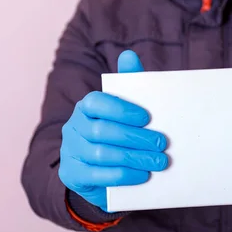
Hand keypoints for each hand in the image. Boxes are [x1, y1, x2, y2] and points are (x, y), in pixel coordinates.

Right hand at [59, 50, 167, 210]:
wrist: (100, 171)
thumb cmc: (118, 134)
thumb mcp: (125, 110)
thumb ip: (130, 85)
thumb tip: (129, 55)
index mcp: (86, 107)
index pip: (96, 102)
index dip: (120, 109)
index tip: (147, 117)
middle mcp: (73, 127)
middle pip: (102, 131)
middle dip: (135, 138)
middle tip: (161, 144)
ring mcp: (70, 152)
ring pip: (101, 154)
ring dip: (134, 158)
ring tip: (159, 162)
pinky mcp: (72, 175)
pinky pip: (97, 176)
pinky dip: (123, 176)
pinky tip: (143, 176)